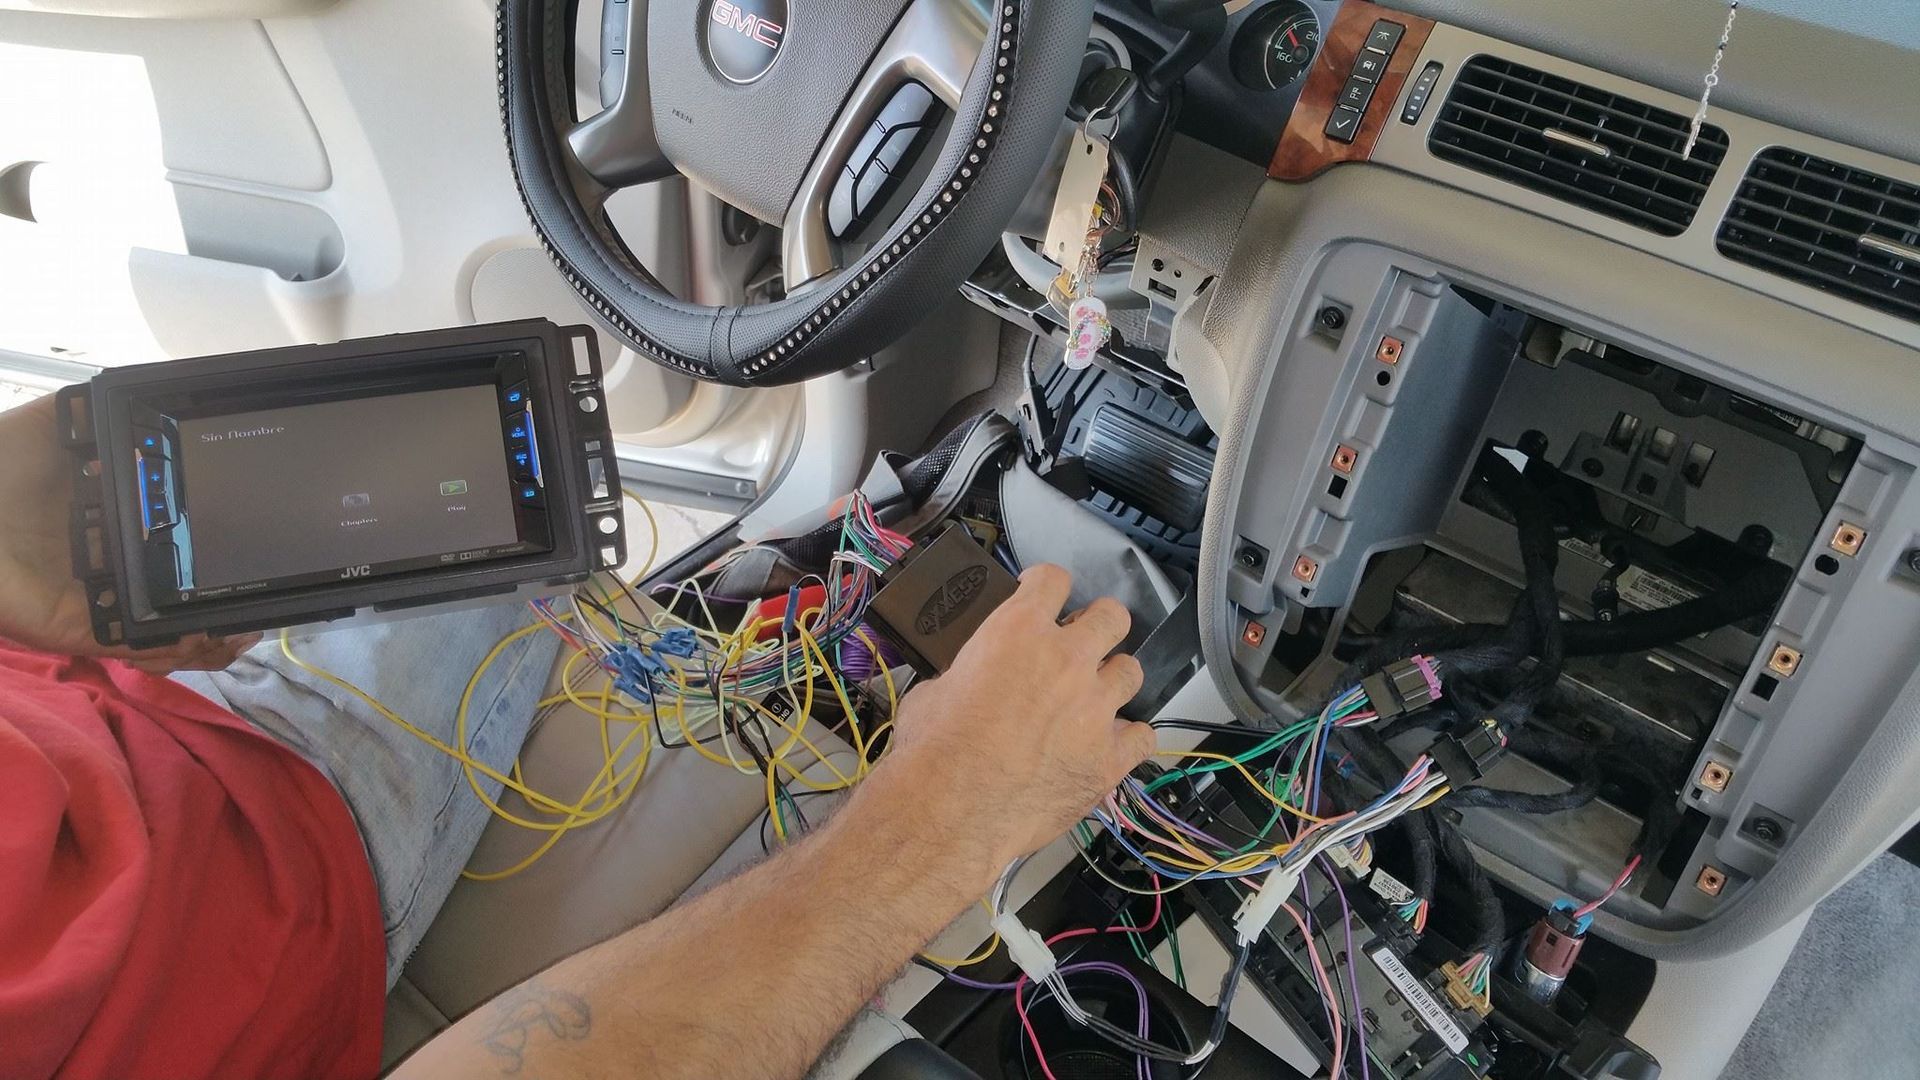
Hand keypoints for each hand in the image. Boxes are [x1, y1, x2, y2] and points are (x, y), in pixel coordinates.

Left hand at [0, 395, 257, 671]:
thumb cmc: (1, 463)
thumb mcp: (61, 422)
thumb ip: (106, 415)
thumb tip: (164, 393)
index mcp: (113, 528)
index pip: (176, 556)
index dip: (217, 566)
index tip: (251, 564)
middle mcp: (111, 570)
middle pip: (181, 610)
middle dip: (226, 621)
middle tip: (251, 617)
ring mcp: (95, 605)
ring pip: (167, 640)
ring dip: (210, 641)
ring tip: (235, 630)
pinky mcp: (76, 629)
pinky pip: (136, 648)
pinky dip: (174, 647)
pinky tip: (200, 632)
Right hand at [859, 564, 1154, 888]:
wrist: (952, 809)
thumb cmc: (934, 752)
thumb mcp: (934, 690)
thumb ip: (966, 673)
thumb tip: (964, 684)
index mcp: (1019, 631)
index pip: (1053, 580)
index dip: (1048, 585)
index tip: (1044, 595)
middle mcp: (1067, 659)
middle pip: (1112, 616)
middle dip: (1099, 624)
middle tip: (1082, 642)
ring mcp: (1095, 707)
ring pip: (1131, 671)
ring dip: (1112, 680)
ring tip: (1093, 698)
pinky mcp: (1110, 756)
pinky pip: (1143, 736)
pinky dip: (1128, 738)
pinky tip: (1110, 744)